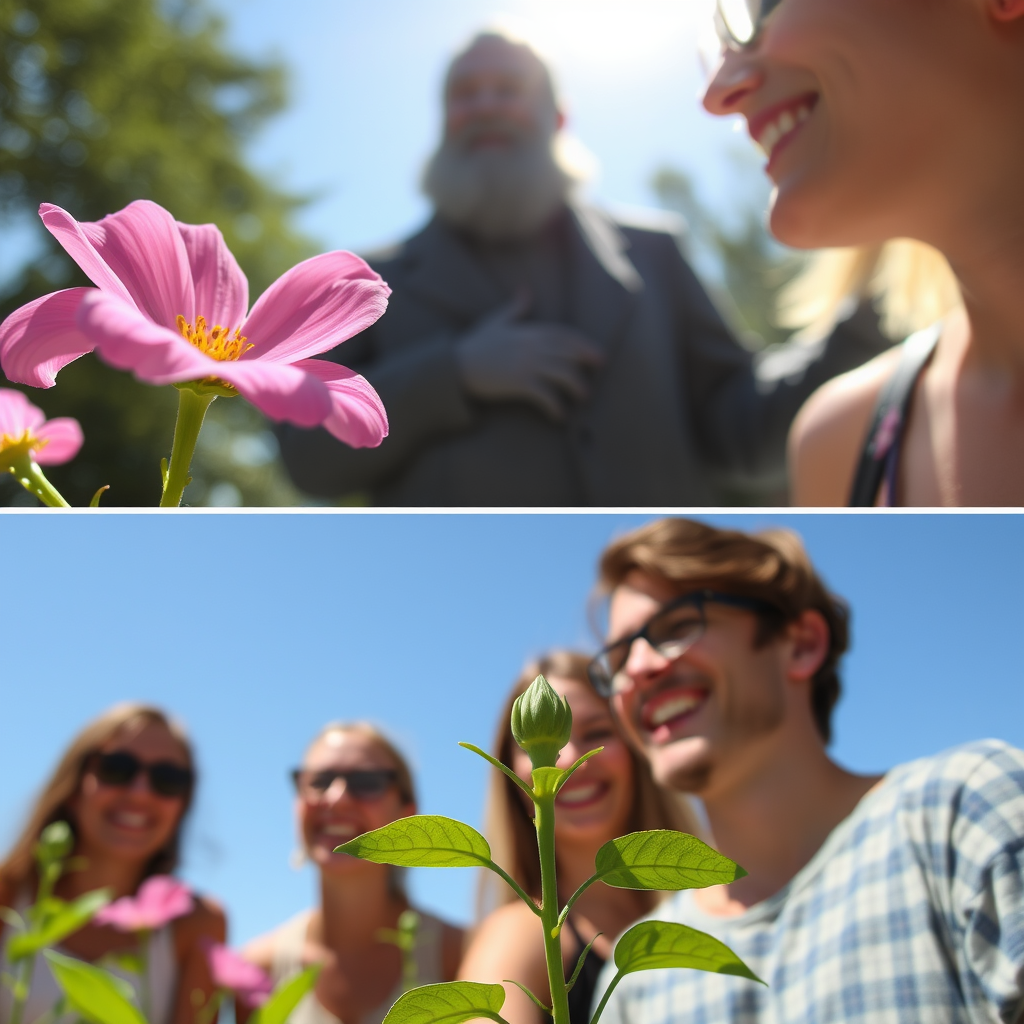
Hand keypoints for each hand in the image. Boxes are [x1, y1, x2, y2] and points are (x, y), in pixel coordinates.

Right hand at [456, 293, 604, 420]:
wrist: (455, 365)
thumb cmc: (476, 344)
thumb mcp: (496, 321)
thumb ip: (515, 308)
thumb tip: (525, 291)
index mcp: (529, 332)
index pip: (563, 335)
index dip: (583, 344)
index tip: (598, 354)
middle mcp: (531, 347)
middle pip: (568, 353)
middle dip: (586, 362)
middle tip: (599, 373)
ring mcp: (526, 364)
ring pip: (561, 374)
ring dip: (576, 386)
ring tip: (583, 397)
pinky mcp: (518, 383)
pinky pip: (544, 395)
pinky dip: (555, 406)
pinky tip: (559, 415)